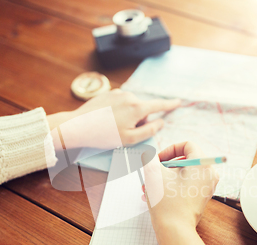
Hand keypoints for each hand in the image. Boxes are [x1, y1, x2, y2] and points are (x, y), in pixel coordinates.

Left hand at [47, 89, 180, 147]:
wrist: (77, 126)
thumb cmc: (104, 135)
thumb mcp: (130, 139)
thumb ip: (149, 131)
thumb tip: (160, 122)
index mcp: (137, 108)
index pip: (159, 105)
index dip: (170, 104)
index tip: (179, 102)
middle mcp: (129, 96)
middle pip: (143, 109)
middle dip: (139, 121)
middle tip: (124, 133)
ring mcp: (117, 93)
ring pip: (131, 106)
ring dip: (128, 116)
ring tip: (112, 127)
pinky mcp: (107, 94)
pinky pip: (120, 104)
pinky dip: (118, 112)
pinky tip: (107, 121)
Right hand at [141, 141, 218, 244]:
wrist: (175, 231)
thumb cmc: (167, 203)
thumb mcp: (154, 175)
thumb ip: (150, 159)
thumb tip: (150, 155)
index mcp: (202, 165)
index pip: (187, 145)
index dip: (170, 149)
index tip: (158, 160)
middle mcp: (209, 175)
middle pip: (185, 160)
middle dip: (164, 165)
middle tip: (152, 172)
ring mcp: (206, 188)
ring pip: (183, 174)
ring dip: (164, 177)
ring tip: (147, 186)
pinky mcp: (201, 198)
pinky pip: (185, 185)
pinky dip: (171, 186)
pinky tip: (153, 194)